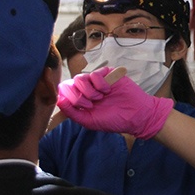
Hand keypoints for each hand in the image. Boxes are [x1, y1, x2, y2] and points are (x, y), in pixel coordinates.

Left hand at [56, 66, 173, 138]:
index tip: (77, 106)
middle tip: (90, 105)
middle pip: (70, 84)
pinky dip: (99, 84)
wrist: (135, 115)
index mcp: (81, 100)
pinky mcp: (108, 74)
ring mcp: (97, 81)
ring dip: (89, 91)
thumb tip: (59, 100)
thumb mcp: (89, 121)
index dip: (66, 97)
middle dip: (78, 97)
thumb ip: (72, 112)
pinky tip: (107, 91)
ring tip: (100, 98)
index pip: (64, 92)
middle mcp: (87, 89)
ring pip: (80, 78)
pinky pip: (95, 74)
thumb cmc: (114, 120)